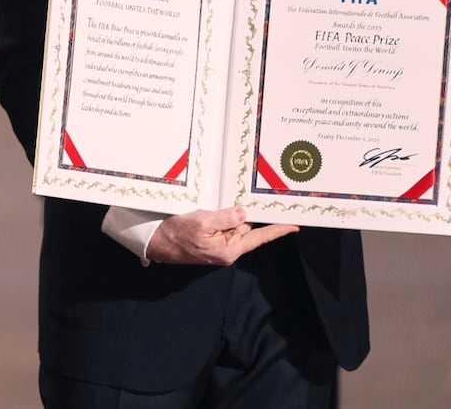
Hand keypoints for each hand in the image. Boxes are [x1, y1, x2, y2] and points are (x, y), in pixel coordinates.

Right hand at [145, 207, 297, 265]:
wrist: (156, 243)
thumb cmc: (177, 234)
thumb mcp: (202, 222)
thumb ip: (226, 217)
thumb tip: (244, 213)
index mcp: (229, 250)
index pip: (259, 238)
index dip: (277, 230)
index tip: (294, 225)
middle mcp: (227, 250)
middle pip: (245, 227)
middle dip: (241, 215)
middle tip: (236, 200)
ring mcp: (219, 245)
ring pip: (233, 224)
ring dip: (226, 214)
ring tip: (208, 210)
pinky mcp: (210, 240)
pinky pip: (222, 225)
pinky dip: (218, 217)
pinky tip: (206, 212)